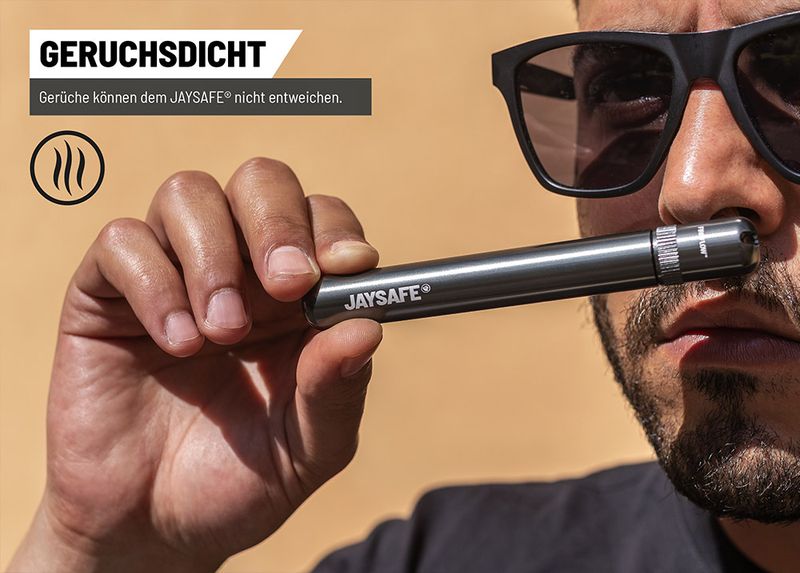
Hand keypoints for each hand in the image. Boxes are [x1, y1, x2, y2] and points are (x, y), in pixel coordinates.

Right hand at [9, 158, 382, 572]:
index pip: (322, 219)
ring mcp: (172, 274)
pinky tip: (176, 345)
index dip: (334, 229)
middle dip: (277, 222)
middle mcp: (240, 270)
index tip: (346, 265)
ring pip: (190, 194)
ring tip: (221, 333)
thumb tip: (366, 326)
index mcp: (298, 298)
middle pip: (260, 181)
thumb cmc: (240, 481)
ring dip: (214, 258)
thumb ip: (337, 389)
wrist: (154, 530)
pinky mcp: (108, 293)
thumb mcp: (309, 448)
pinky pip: (124, 242)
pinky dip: (155, 285)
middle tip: (288, 284)